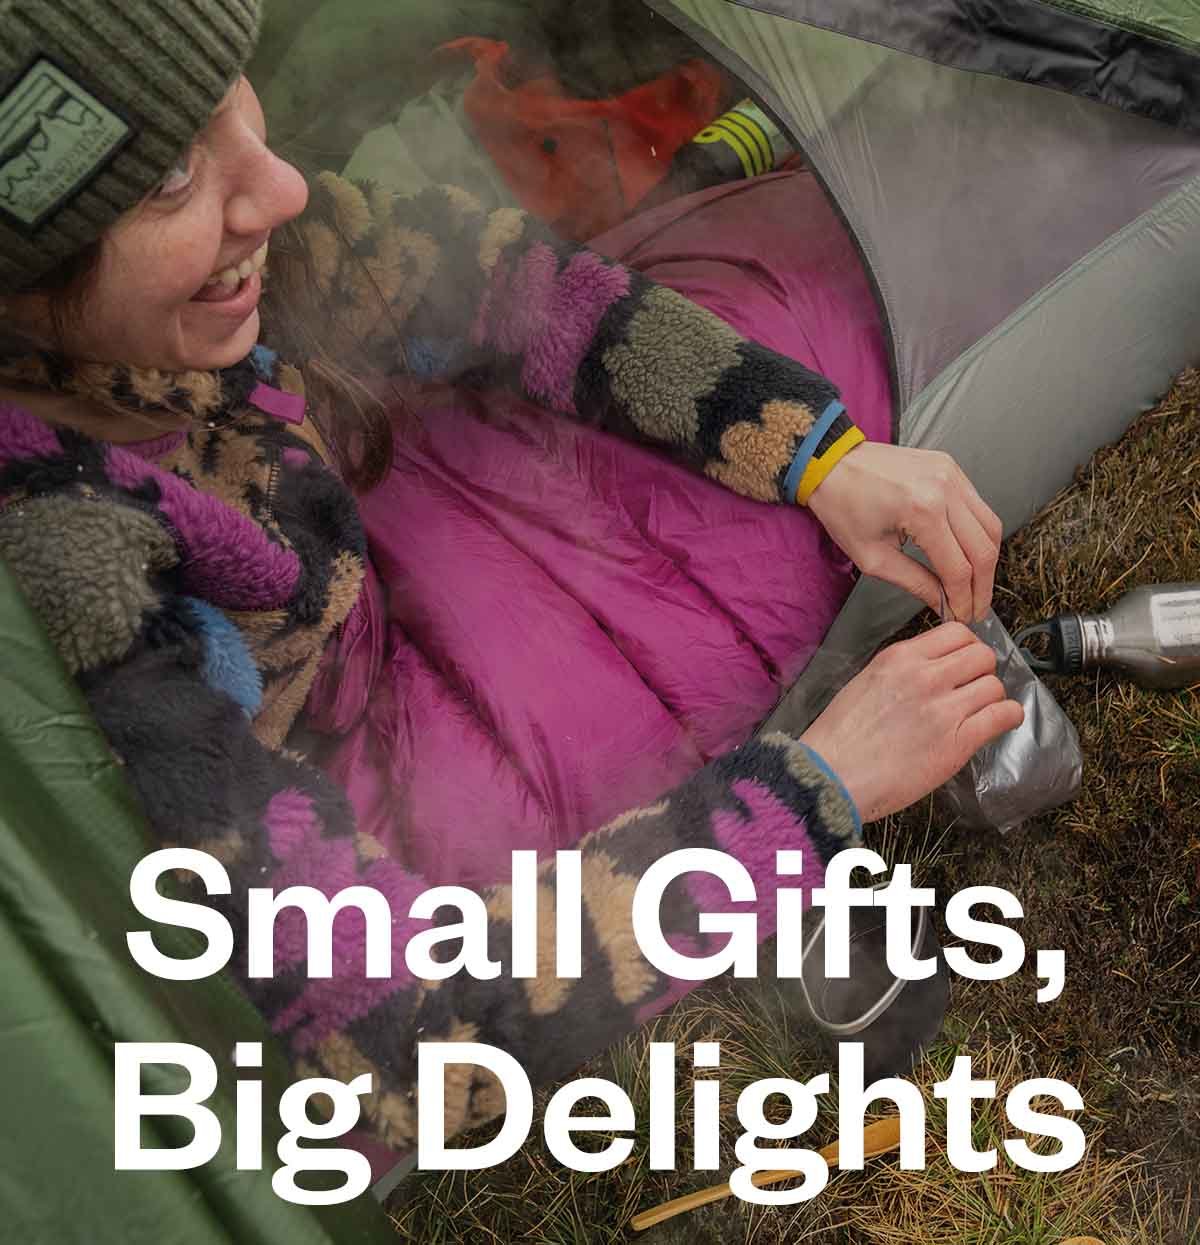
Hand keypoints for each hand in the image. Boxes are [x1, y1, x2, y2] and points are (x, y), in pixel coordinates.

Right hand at [800, 622, 1023, 821]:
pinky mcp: (958, 742)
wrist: (831, 776)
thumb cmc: (840, 738)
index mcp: (900, 658)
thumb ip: (902, 670)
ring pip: (995, 685)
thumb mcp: (865, 683)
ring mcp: (943, 708)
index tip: (963, 663)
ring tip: (980, 712)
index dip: (966, 647)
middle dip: (982, 671)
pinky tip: (998, 723)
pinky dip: (1007, 717)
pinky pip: (1004, 715)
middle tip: (973, 689)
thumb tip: (932, 669)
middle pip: (982, 655)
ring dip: (992, 698)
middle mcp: (925, 676)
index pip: (956, 632)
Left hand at [807, 442, 1001, 622]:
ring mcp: (952, 474)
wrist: (830, 464)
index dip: (964, 599)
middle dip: (982, 586)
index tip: (963, 616)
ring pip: (990, 526)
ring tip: (975, 586)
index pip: (958, 567)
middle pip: (984, 549)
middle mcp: (945, 489)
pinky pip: (978, 506)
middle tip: (976, 609)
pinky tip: (967, 553)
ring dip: (987, 560)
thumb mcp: (872, 556)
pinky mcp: (951, 468)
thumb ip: (915, 582)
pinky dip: (978, 533)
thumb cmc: (842, 506)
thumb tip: (944, 604)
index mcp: (923, 510)